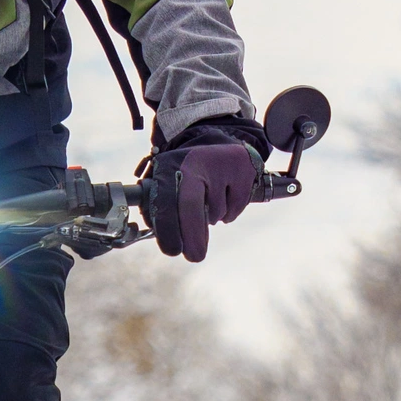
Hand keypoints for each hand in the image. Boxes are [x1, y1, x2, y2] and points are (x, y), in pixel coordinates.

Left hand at [146, 141, 263, 261]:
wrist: (220, 144)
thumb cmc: (187, 172)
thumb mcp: (168, 179)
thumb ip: (160, 205)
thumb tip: (157, 234)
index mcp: (168, 166)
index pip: (165, 201)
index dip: (167, 229)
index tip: (172, 250)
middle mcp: (193, 162)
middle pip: (191, 206)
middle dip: (192, 237)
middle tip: (194, 256)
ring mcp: (219, 165)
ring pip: (216, 212)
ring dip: (212, 218)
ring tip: (209, 200)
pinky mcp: (242, 170)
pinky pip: (235, 208)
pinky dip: (229, 212)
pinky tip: (224, 195)